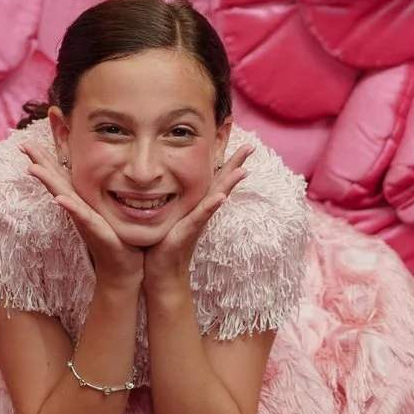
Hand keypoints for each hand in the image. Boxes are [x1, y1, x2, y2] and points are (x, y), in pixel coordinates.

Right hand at [25, 136, 143, 288]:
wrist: (125, 267)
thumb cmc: (120, 236)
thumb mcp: (112, 204)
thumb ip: (112, 185)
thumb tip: (118, 162)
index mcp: (81, 197)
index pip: (64, 169)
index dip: (53, 149)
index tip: (42, 129)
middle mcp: (77, 206)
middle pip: (55, 179)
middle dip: (40, 161)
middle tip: (23, 143)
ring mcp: (83, 218)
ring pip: (62, 195)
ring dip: (47, 181)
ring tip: (32, 168)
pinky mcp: (95, 231)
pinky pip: (81, 217)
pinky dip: (70, 208)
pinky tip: (59, 198)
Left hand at [142, 140, 253, 297]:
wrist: (161, 274)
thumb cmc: (161, 244)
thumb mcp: (168, 214)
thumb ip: (171, 198)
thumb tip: (164, 179)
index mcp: (196, 203)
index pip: (213, 177)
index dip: (225, 159)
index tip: (237, 139)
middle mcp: (201, 211)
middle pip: (222, 183)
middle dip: (236, 164)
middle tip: (252, 146)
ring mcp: (197, 221)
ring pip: (216, 197)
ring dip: (230, 183)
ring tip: (244, 169)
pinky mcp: (187, 232)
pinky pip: (201, 217)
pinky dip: (211, 207)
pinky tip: (221, 197)